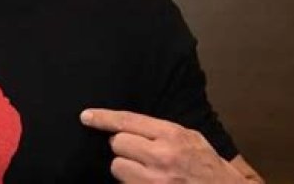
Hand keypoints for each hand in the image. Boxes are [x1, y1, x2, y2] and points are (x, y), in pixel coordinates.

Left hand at [80, 108, 244, 182]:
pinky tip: (147, 182)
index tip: (85, 116)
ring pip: (117, 167)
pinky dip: (132, 183)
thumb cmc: (208, 167)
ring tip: (146, 172)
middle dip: (124, 147)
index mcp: (172, 135)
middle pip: (117, 144)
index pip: (127, 121)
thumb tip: (127, 124)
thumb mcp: (191, 138)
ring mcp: (154, 181)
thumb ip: (161, 130)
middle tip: (141, 154)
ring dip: (126, 169)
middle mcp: (161, 157)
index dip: (103, 118)